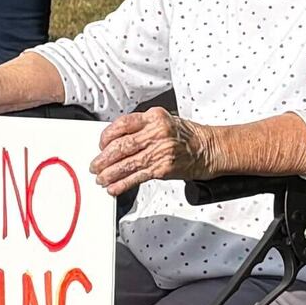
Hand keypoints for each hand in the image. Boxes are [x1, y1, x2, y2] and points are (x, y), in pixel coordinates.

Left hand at [91, 106, 208, 193]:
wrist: (210, 149)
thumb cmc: (187, 136)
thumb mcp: (164, 121)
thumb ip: (141, 128)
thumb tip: (116, 142)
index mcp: (154, 117)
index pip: (123, 124)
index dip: (107, 136)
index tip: (101, 145)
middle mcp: (157, 132)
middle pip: (122, 146)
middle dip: (104, 158)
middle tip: (95, 166)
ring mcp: (160, 151)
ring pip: (127, 163)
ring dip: (110, 173)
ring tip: (101, 179)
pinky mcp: (163, 168)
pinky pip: (137, 177)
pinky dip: (123, 184)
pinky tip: (114, 188)